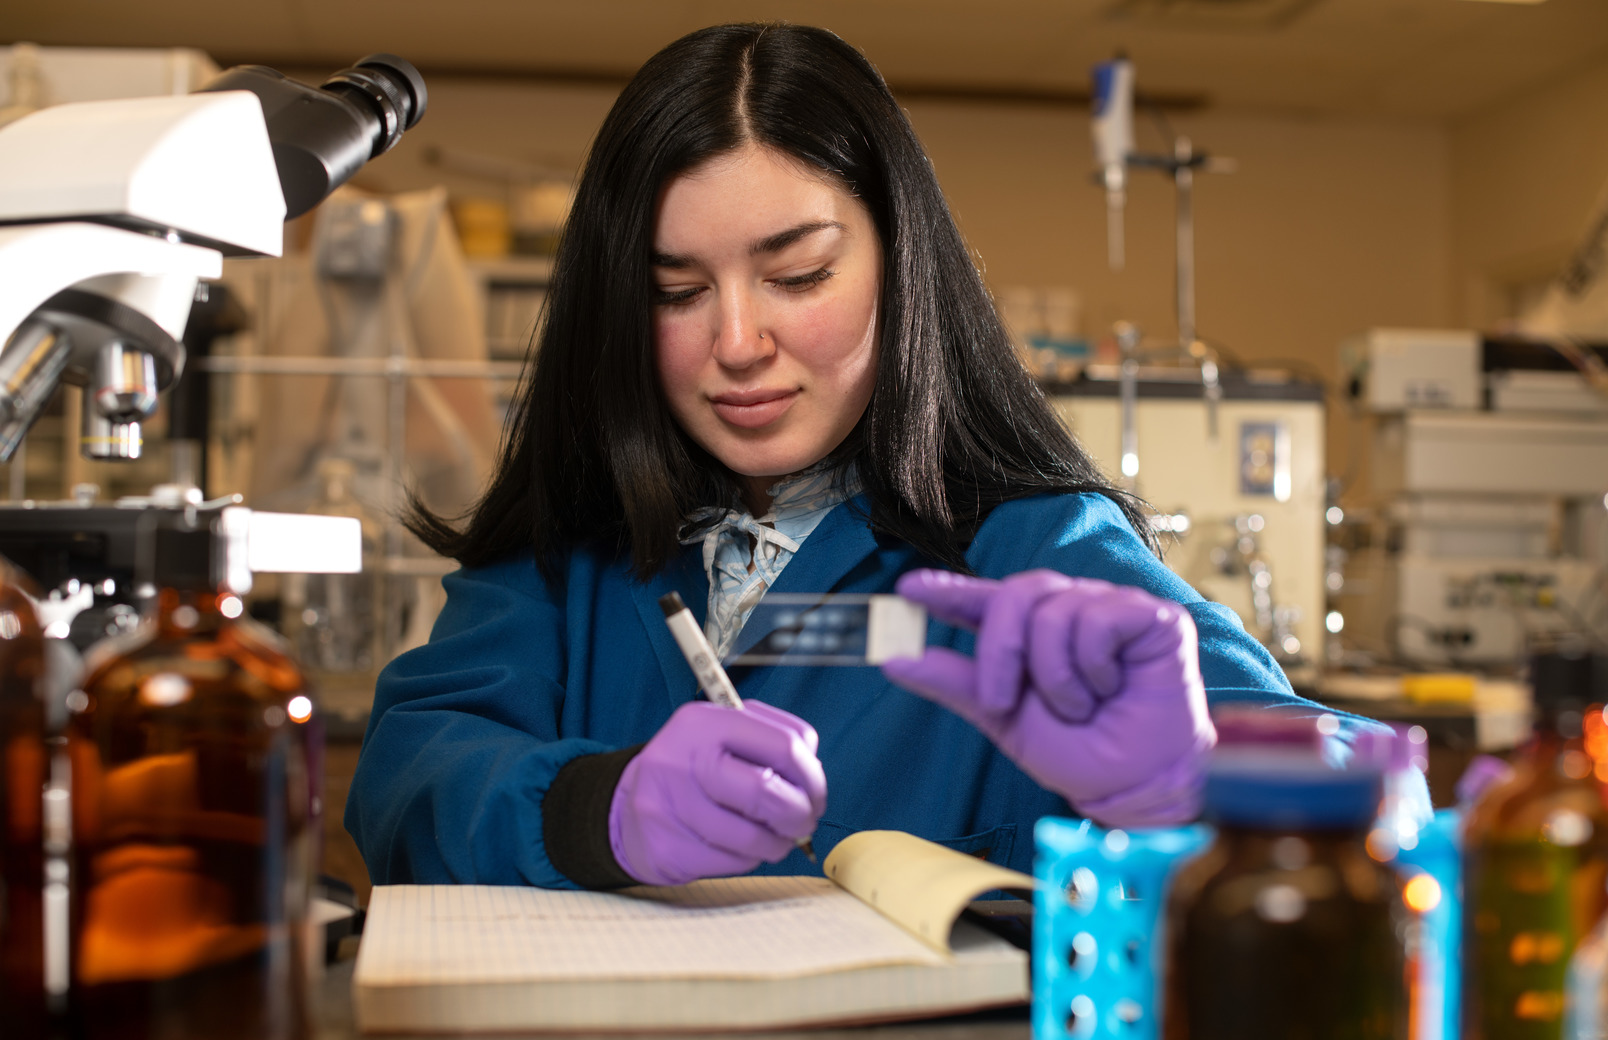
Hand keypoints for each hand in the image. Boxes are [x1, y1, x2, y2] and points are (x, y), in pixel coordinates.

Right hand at [609, 700, 827, 885]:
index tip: (815, 794)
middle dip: (799, 813)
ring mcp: (669, 805)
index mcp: (704, 722)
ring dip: (777, 844)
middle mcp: (681, 758)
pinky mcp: (666, 847)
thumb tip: (812, 779)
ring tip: (775, 839)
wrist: (625, 810)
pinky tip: (740, 848)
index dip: (812, 775)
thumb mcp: (721, 739)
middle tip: (804, 821)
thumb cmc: (692, 774)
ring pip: (752, 836)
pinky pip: (731, 861)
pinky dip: (748, 859)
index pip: (783, 744)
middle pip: (766, 791)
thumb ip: (769, 744)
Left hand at [880, 569, 1214, 826]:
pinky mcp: (1150, 616)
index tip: (908, 589)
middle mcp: (1069, 610)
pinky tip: (1110, 687)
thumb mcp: (1004, 719)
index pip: (985, 601)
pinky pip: (1098, 618)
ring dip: (1056, 676)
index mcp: (1032, 635)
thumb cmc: (1080, 754)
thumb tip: (895, 659)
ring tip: (1079, 707)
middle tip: (1003, 700)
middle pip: (1016, 595)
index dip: (948, 591)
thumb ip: (956, 683)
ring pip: (1054, 611)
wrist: (1134, 787)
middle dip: (1000, 650)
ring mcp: (1110, 607)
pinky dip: (1094, 665)